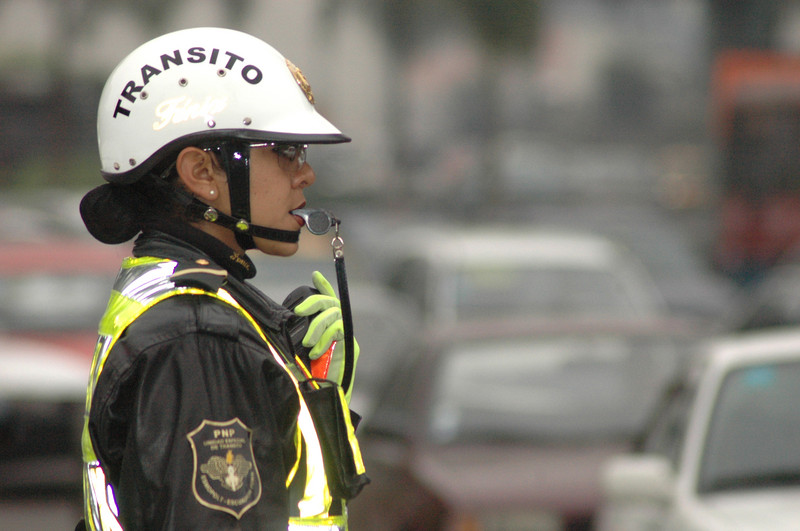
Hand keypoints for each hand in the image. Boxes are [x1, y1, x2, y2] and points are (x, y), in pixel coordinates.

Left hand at [293, 271, 359, 396]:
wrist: (326, 398)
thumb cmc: (311, 377)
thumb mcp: (299, 353)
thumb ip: (296, 339)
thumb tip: (283, 328)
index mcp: (327, 326)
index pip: (328, 301)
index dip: (323, 286)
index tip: (315, 274)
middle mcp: (339, 328)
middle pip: (330, 303)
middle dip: (315, 302)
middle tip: (299, 311)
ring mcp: (346, 337)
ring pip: (332, 316)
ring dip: (317, 326)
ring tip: (307, 342)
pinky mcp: (350, 346)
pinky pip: (337, 331)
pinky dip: (324, 339)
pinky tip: (315, 352)